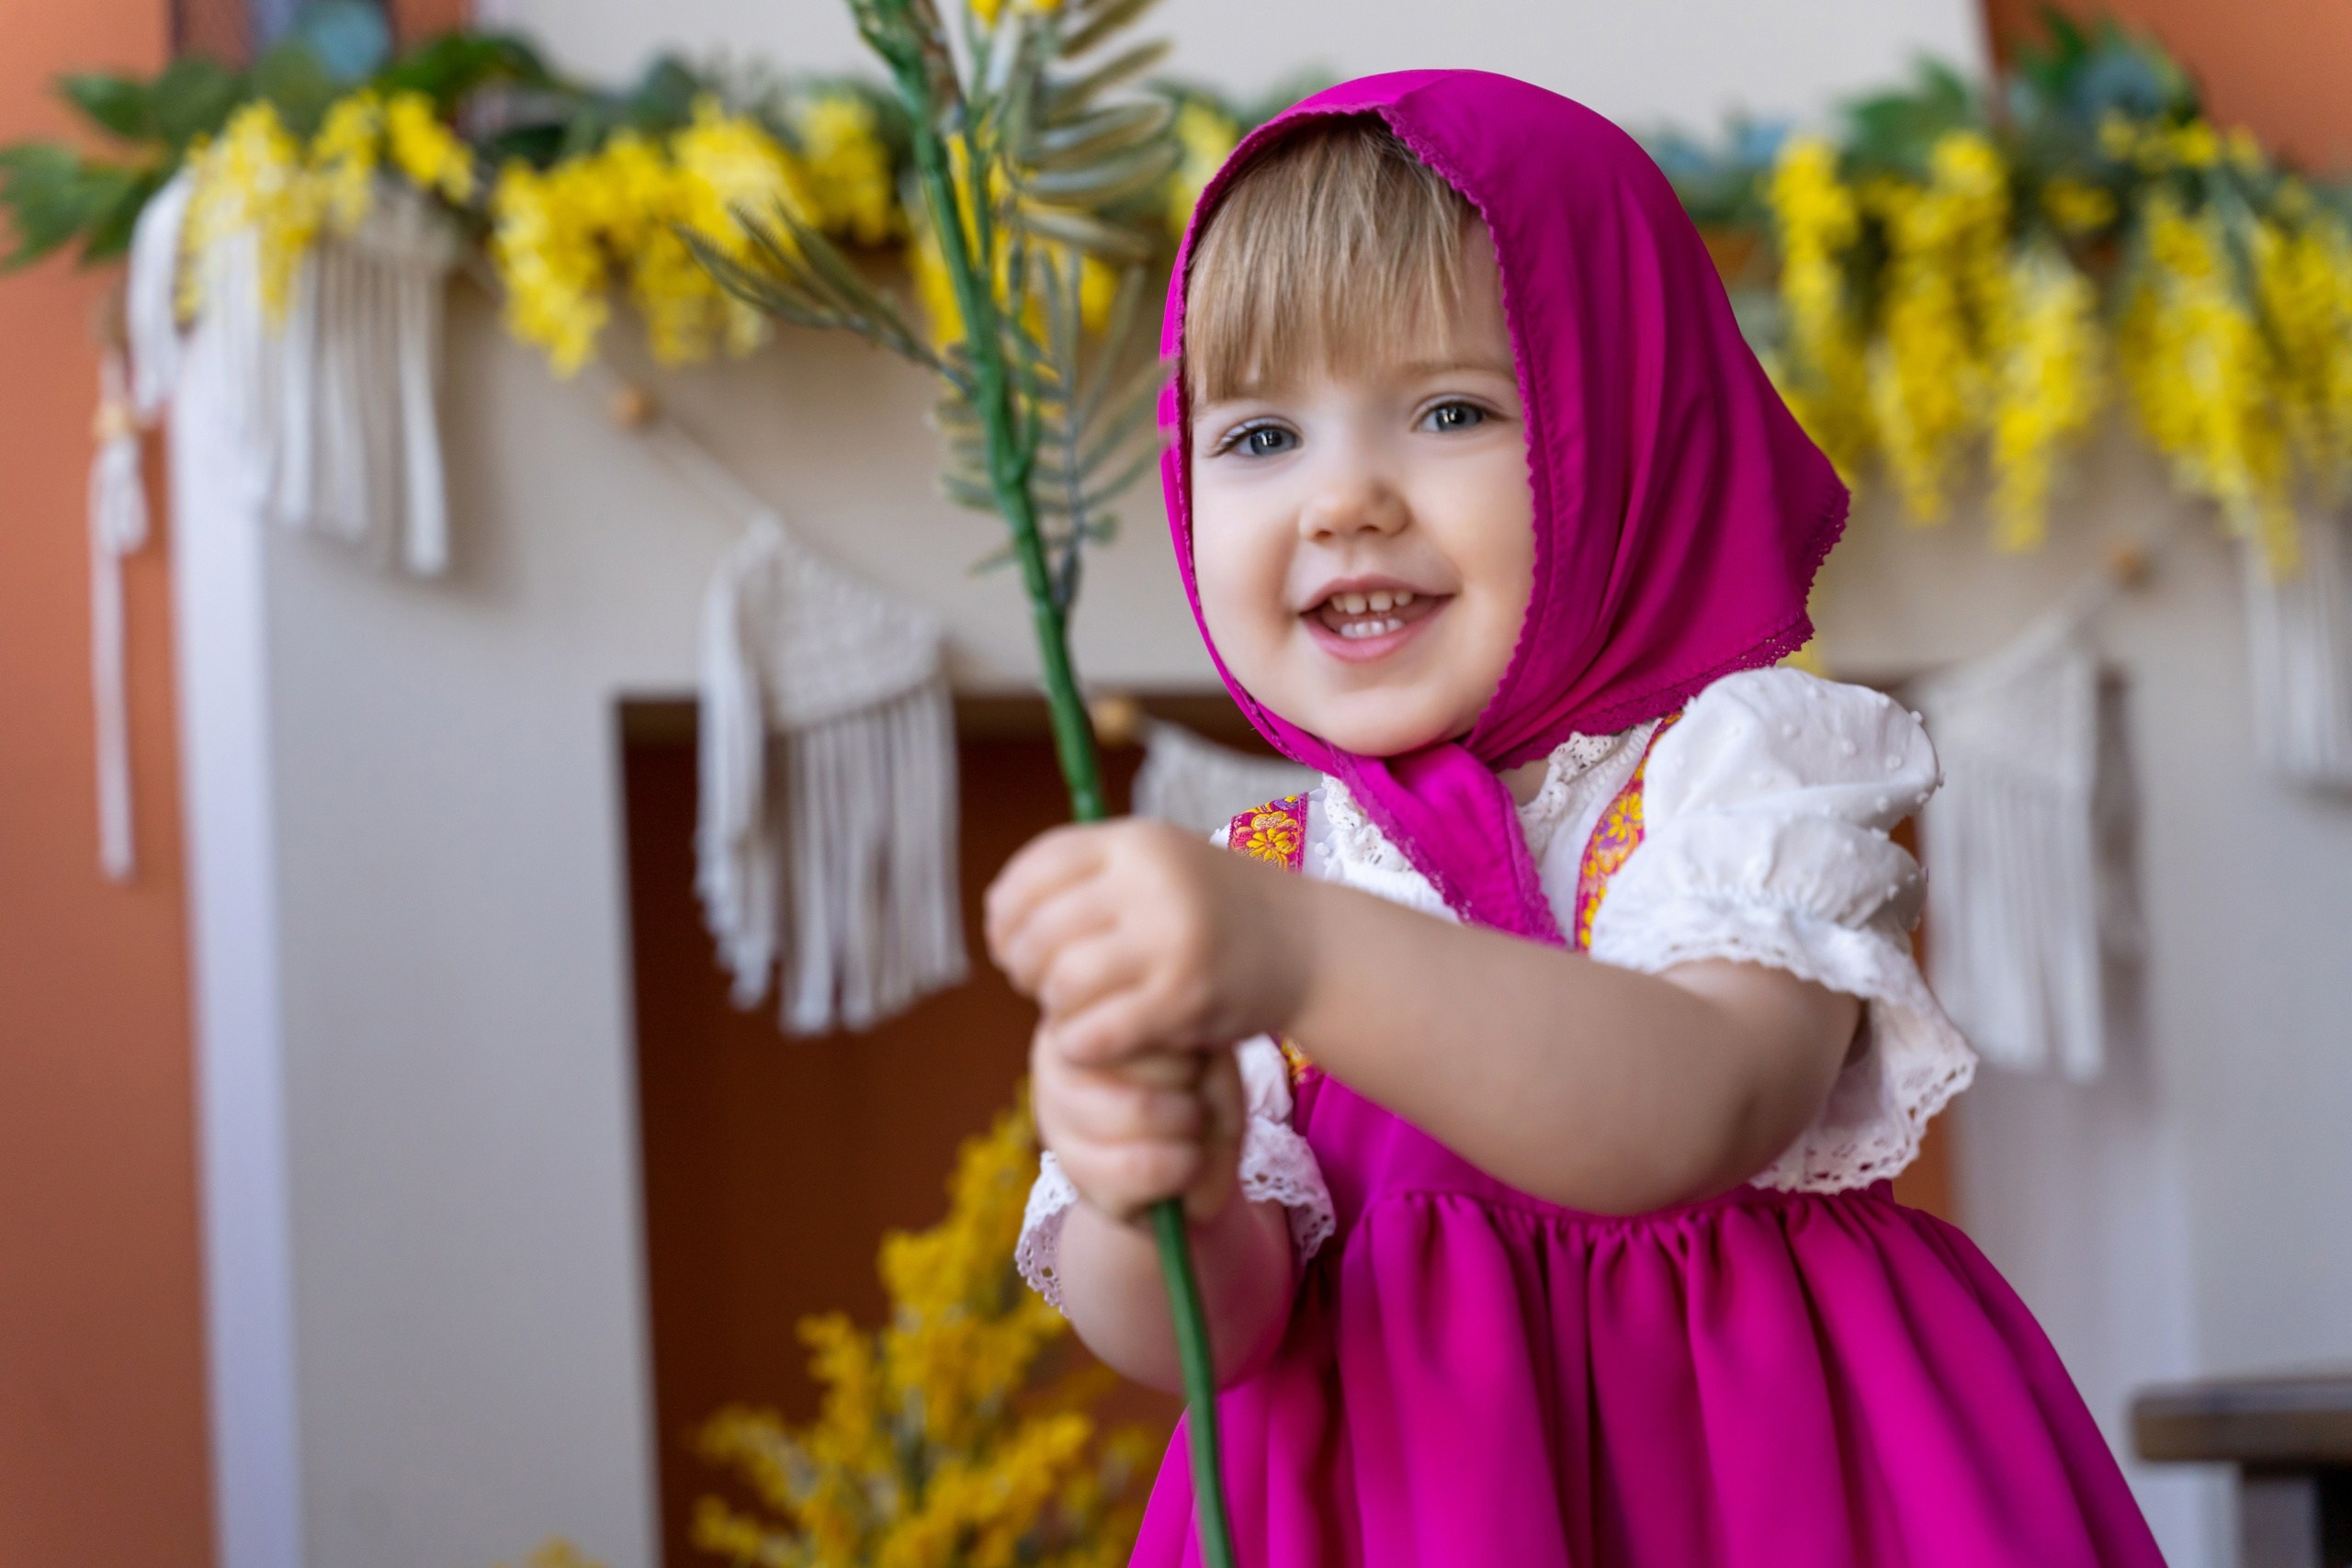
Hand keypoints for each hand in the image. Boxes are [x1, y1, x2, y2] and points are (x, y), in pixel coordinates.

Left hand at [986, 819, 1303, 1221]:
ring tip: (1072, 1008)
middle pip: (1041, 930)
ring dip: (1054, 1005)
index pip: (1036, 869)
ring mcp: (1170, 941)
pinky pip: (1095, 1031)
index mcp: (1138, 842)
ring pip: (1063, 982)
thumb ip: (1087, 876)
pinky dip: (1078, 1043)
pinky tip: (1091, 1041)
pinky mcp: (1184, 1000)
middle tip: (1040, 983)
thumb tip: (998, 910)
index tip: (1005, 939)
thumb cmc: (1215, 910)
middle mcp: (1153, 883)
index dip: (1005, 911)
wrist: (1310, 947)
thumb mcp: (1158, 864)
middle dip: (1024, 965)